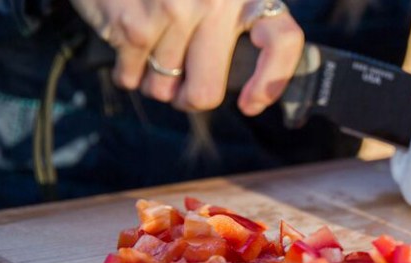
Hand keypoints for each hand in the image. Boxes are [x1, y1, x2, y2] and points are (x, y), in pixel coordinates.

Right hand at [70, 0, 304, 115]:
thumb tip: (253, 98)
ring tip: (152, 50)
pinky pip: (131, 79)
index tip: (250, 103)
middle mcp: (216, 2)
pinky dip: (128, 72)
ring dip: (153, 80)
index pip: (282, 40)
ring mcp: (174, 11)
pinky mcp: (135, 24)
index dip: (271, 81)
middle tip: (180, 84)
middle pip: (205, 92)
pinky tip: (129, 46)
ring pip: (163, 90)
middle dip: (187, 98)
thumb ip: (245, 27)